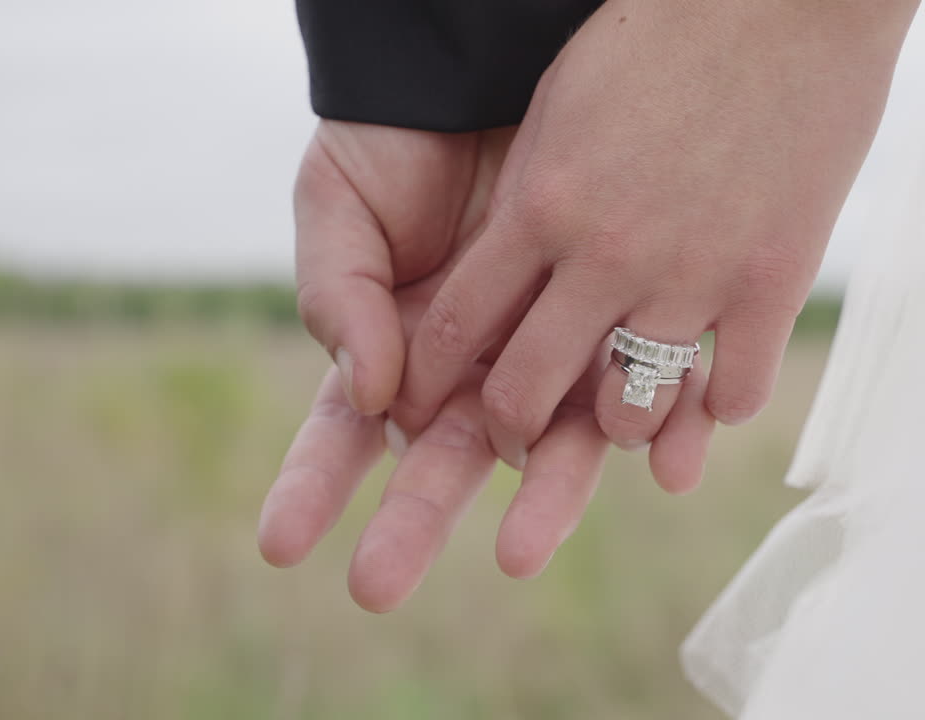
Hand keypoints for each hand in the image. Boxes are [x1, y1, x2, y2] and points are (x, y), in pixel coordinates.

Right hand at [258, 122, 610, 611]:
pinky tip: (646, 470)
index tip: (277, 542)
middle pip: (444, 462)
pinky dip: (647, 432)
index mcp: (393, 349)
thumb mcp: (340, 207)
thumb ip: (340, 298)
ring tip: (519, 552)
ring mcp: (545, 354)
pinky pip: (638, 389)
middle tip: (375, 583)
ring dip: (538, 501)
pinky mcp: (616, 323)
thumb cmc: (399, 140)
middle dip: (411, 522)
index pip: (344, 433)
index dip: (310, 486)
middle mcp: (471, 370)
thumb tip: (368, 393)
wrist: (484, 71)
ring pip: (549, 444)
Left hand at [390, 0, 916, 475]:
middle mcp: (605, 252)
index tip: (428, 409)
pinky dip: (715, 405)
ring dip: (616, 424)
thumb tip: (511, 270)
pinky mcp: (773, 283)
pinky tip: (711, 389)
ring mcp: (692, 273)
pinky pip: (733, 396)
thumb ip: (533, 195)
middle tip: (517, 438)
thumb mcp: (564, 104)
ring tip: (622, 410)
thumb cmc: (663, 35)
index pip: (455, 327)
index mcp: (540, 203)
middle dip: (507, 432)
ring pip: (629, 412)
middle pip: (523, 390)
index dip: (429, 383)